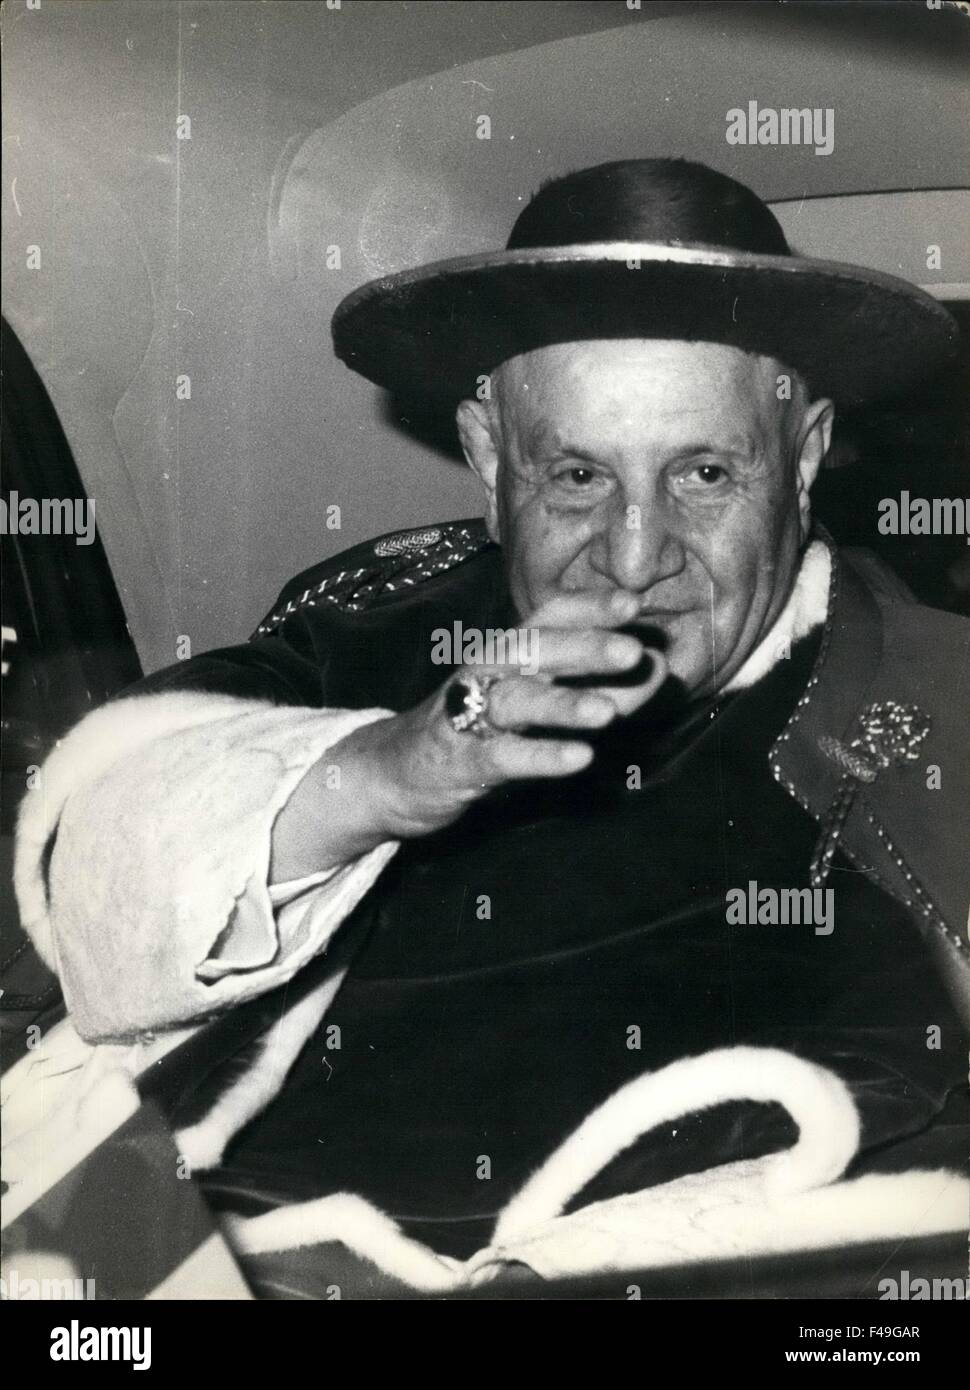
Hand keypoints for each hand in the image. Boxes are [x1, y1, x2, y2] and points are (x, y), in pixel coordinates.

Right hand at [360, 588, 666, 839]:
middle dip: (583, 647)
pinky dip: (540, 756)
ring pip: (515, 700)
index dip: (589, 607)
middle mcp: (486, 672)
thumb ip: (601, 686)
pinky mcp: (458, 761)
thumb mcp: (540, 706)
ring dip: (561, 704)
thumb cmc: (478, 731)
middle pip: (533, 649)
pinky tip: (578, 759)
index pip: (549, 616)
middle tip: (632, 649)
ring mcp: (467, 715)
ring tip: (606, 714)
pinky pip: (502, 757)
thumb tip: (660, 665)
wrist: (392, 774)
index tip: (635, 602)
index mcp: (508, 652)